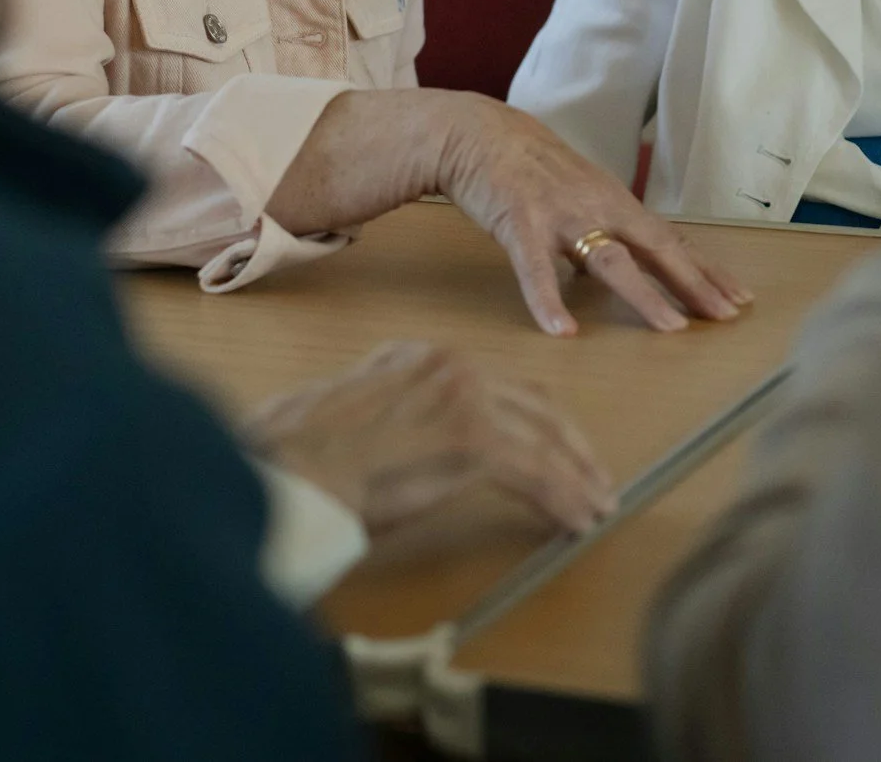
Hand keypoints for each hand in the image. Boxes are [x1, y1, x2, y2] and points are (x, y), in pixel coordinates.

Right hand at [239, 341, 618, 535]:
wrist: (286, 470)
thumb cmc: (297, 459)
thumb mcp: (353, 422)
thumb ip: (396, 422)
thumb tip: (418, 454)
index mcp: (415, 358)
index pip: (495, 387)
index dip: (535, 422)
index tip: (555, 450)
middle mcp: (446, 365)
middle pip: (532, 405)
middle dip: (568, 446)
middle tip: (592, 480)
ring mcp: (464, 396)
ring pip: (543, 438)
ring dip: (575, 476)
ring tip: (593, 506)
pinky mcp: (474, 438)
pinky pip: (538, 472)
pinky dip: (564, 497)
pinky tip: (577, 521)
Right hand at [434, 95, 754, 336]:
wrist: (478, 132)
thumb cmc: (529, 167)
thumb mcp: (578, 196)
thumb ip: (600, 232)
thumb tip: (615, 272)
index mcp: (615, 202)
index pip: (671, 240)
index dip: (705, 269)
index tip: (738, 297)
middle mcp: (598, 207)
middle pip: (656, 247)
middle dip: (694, 283)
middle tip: (726, 316)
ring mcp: (561, 216)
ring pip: (610, 259)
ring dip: (644, 295)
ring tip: (671, 328)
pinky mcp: (520, 224)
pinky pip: (535, 268)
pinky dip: (548, 301)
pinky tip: (562, 330)